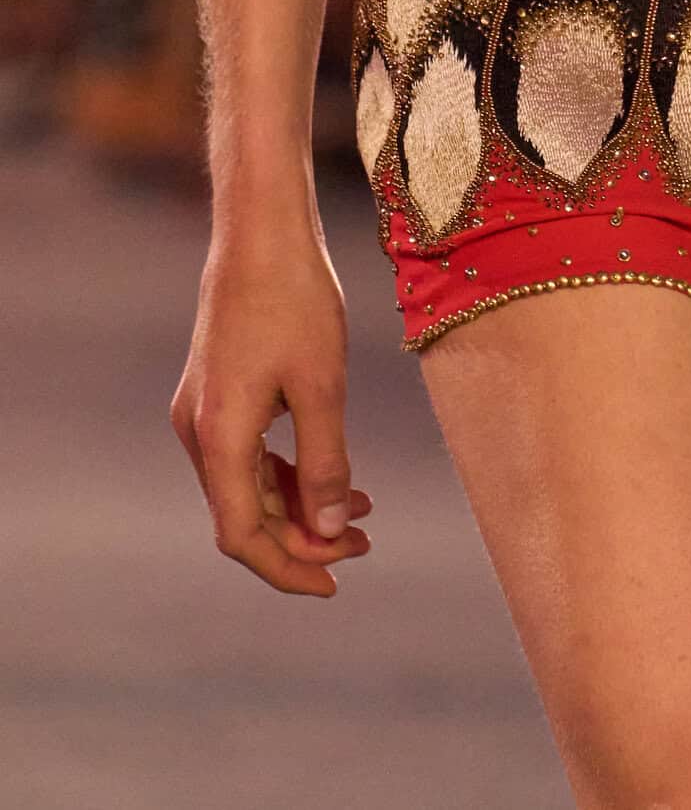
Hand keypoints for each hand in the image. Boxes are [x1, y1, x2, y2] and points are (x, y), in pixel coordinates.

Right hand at [172, 221, 372, 597]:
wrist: (260, 232)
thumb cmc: (294, 298)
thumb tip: (334, 529)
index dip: (286, 567)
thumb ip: (328, 461)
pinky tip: (335, 471)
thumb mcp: (323, 384)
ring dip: (301, 503)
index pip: (241, 534)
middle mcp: (199, 431)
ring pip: (249, 484)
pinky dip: (289, 470)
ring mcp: (203, 411)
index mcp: (219, 435)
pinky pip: (249, 452)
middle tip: (366, 545)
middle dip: (304, 536)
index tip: (334, 584)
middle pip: (245, 513)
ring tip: (363, 510)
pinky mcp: (217, 392)